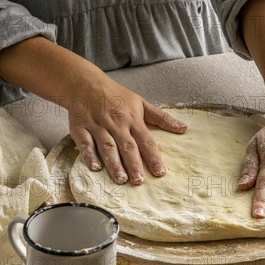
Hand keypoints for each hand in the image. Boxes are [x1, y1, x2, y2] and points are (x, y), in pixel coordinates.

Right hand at [69, 75, 186, 184]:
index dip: (153, 157)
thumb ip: (161, 118)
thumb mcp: (141, 102)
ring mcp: (98, 126)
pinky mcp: (80, 128)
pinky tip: (95, 167)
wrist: (84, 83)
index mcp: (132, 119)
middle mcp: (116, 124)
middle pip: (127, 146)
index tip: (160, 172)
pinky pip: (85, 143)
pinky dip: (89, 155)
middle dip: (134, 164)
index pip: (146, 140)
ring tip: (120, 179)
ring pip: (107, 147)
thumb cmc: (115, 95)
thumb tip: (183, 128)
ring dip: (114, 164)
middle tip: (139, 181)